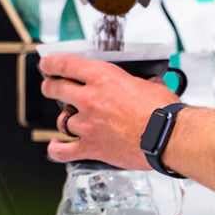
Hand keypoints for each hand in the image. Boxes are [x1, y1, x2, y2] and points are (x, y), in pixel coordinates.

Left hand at [39, 53, 179, 169]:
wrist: (167, 136)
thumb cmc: (162, 111)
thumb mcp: (150, 84)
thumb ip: (139, 82)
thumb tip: (144, 83)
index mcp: (103, 78)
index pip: (66, 64)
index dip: (51, 63)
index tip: (47, 64)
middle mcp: (90, 99)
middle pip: (57, 89)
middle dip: (50, 87)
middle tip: (50, 87)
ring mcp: (88, 124)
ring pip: (61, 120)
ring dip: (64, 119)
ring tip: (68, 119)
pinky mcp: (91, 147)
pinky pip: (63, 150)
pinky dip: (56, 148)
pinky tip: (55, 145)